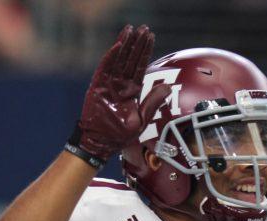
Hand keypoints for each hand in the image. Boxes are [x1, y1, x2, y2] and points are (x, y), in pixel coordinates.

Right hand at [73, 24, 170, 159]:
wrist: (101, 144)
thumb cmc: (120, 136)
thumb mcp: (142, 120)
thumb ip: (153, 103)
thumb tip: (168, 88)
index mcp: (132, 91)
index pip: (140, 66)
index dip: (145, 51)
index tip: (151, 37)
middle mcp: (120, 85)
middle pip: (130, 59)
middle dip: (137, 44)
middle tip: (143, 28)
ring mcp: (108, 85)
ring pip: (118, 60)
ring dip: (124, 44)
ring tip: (130, 29)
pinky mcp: (98, 87)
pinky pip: (105, 69)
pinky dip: (111, 57)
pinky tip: (118, 45)